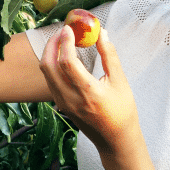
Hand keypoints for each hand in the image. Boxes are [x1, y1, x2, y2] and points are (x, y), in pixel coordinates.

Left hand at [39, 25, 139, 155]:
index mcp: (88, 92)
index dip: (65, 42)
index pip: (67, 62)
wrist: (115, 141)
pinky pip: (50, 81)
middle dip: (52, 44)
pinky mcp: (61, 106)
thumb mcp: (120, 82)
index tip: (69, 28)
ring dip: (50, 54)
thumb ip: (110, 56)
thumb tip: (102, 33)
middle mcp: (70, 99)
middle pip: (49, 66)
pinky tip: (64, 57)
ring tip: (62, 41)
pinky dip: (53, 65)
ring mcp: (63, 103)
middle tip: (62, 31)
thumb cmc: (122, 111)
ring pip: (46, 73)